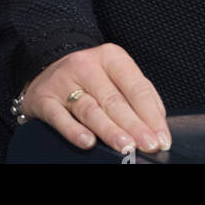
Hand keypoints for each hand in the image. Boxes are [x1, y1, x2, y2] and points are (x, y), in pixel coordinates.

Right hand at [19, 42, 169, 154]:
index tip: (161, 137)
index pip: (137, 87)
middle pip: (115, 100)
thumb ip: (137, 95)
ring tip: (125, 147)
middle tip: (148, 145)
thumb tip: (157, 123)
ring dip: (110, 131)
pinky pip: (59, 117)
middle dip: (134, 126)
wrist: (45, 68)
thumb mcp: (115, 75)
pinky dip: (74, 131)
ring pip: (91, 110)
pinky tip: (88, 143)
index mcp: (112, 57)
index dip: (151, 114)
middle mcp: (88, 66)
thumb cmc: (89, 77)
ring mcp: (63, 81)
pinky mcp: (43, 98)